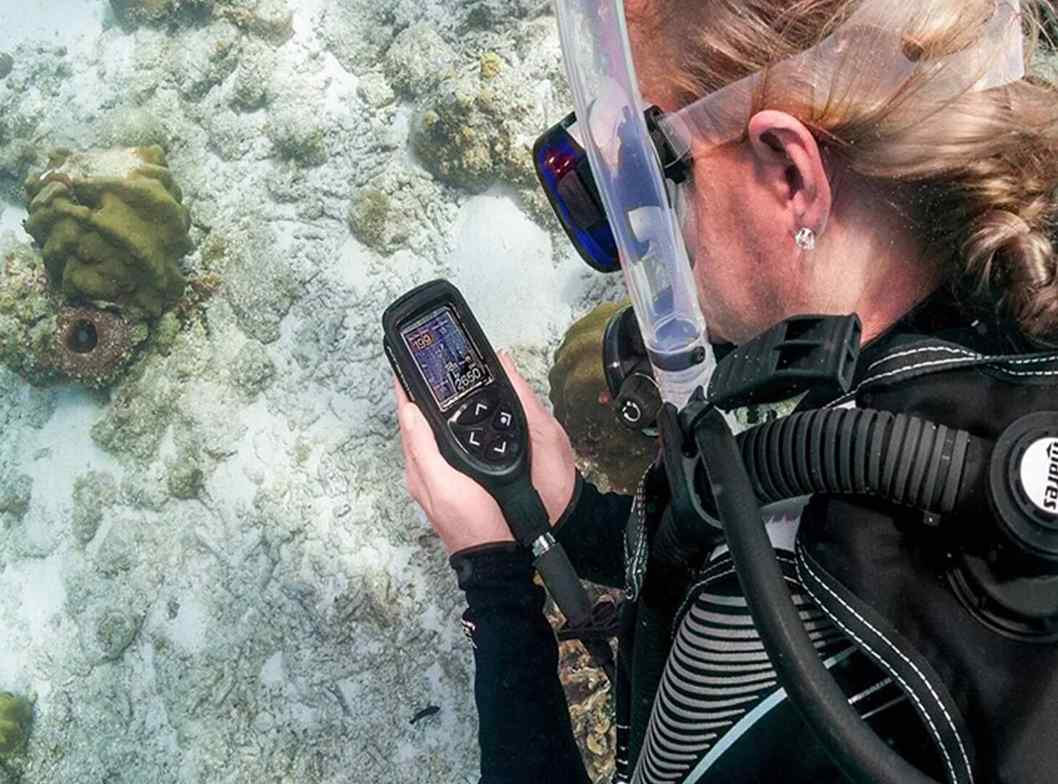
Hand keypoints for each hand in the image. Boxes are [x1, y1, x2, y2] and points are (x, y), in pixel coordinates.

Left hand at [393, 351, 578, 554]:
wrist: (497, 553)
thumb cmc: (470, 521)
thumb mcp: (441, 482)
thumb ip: (423, 447)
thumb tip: (408, 411)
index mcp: (418, 466)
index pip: (406, 420)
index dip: (404, 392)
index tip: (404, 367)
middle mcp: (426, 469)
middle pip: (418, 425)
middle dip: (418, 398)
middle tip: (424, 371)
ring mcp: (443, 475)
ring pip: (434, 435)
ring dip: (435, 412)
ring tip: (440, 387)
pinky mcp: (460, 480)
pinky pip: (450, 446)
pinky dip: (451, 428)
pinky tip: (463, 421)